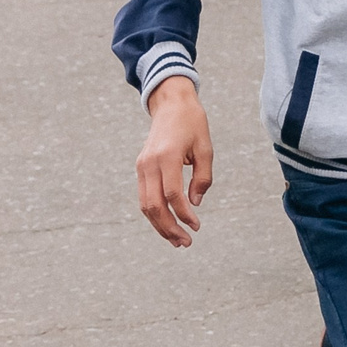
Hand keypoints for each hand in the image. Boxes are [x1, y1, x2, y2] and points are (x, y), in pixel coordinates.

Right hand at [136, 76, 213, 247]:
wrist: (171, 104)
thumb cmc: (193, 124)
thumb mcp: (206, 148)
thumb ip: (202, 177)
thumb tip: (195, 204)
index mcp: (167, 156)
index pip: (172, 194)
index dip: (184, 214)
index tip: (197, 226)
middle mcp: (150, 163)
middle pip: (154, 205)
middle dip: (169, 228)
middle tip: (186, 242)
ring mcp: (142, 166)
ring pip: (145, 205)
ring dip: (160, 225)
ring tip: (177, 240)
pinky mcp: (141, 168)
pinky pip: (144, 197)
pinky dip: (154, 213)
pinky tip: (168, 224)